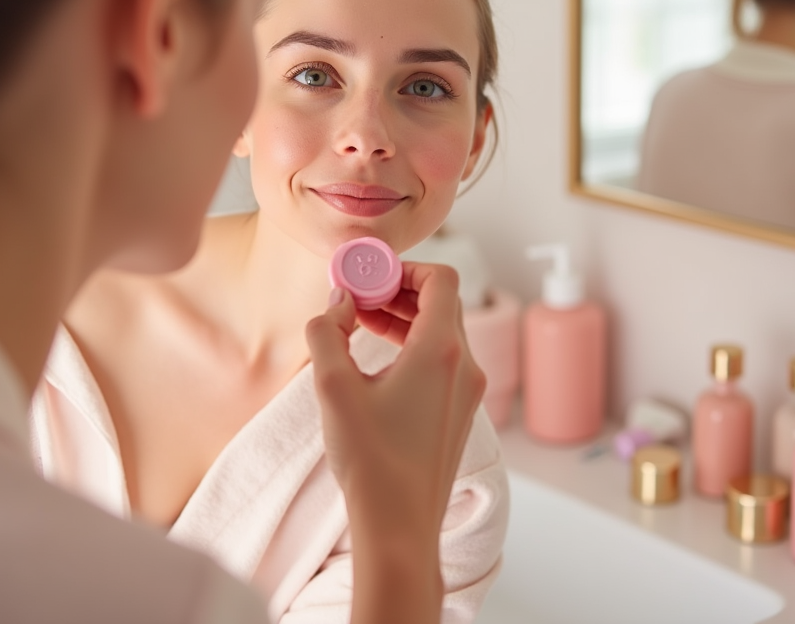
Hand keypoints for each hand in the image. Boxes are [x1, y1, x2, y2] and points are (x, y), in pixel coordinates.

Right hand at [305, 262, 485, 623]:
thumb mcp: (333, 387)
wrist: (399, 527)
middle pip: (442, 303)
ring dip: (405, 319)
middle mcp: (465, 366)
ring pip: (443, 332)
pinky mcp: (459, 412)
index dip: (404, 268)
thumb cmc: (371, 461)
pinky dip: (415, 347)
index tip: (368, 278)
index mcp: (442, 351)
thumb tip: (336, 304)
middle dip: (399, 291)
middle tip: (359, 298)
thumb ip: (327, 333)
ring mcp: (467, 392)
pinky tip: (379, 361)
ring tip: (362, 325)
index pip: (441, 279)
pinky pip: (444, 361)